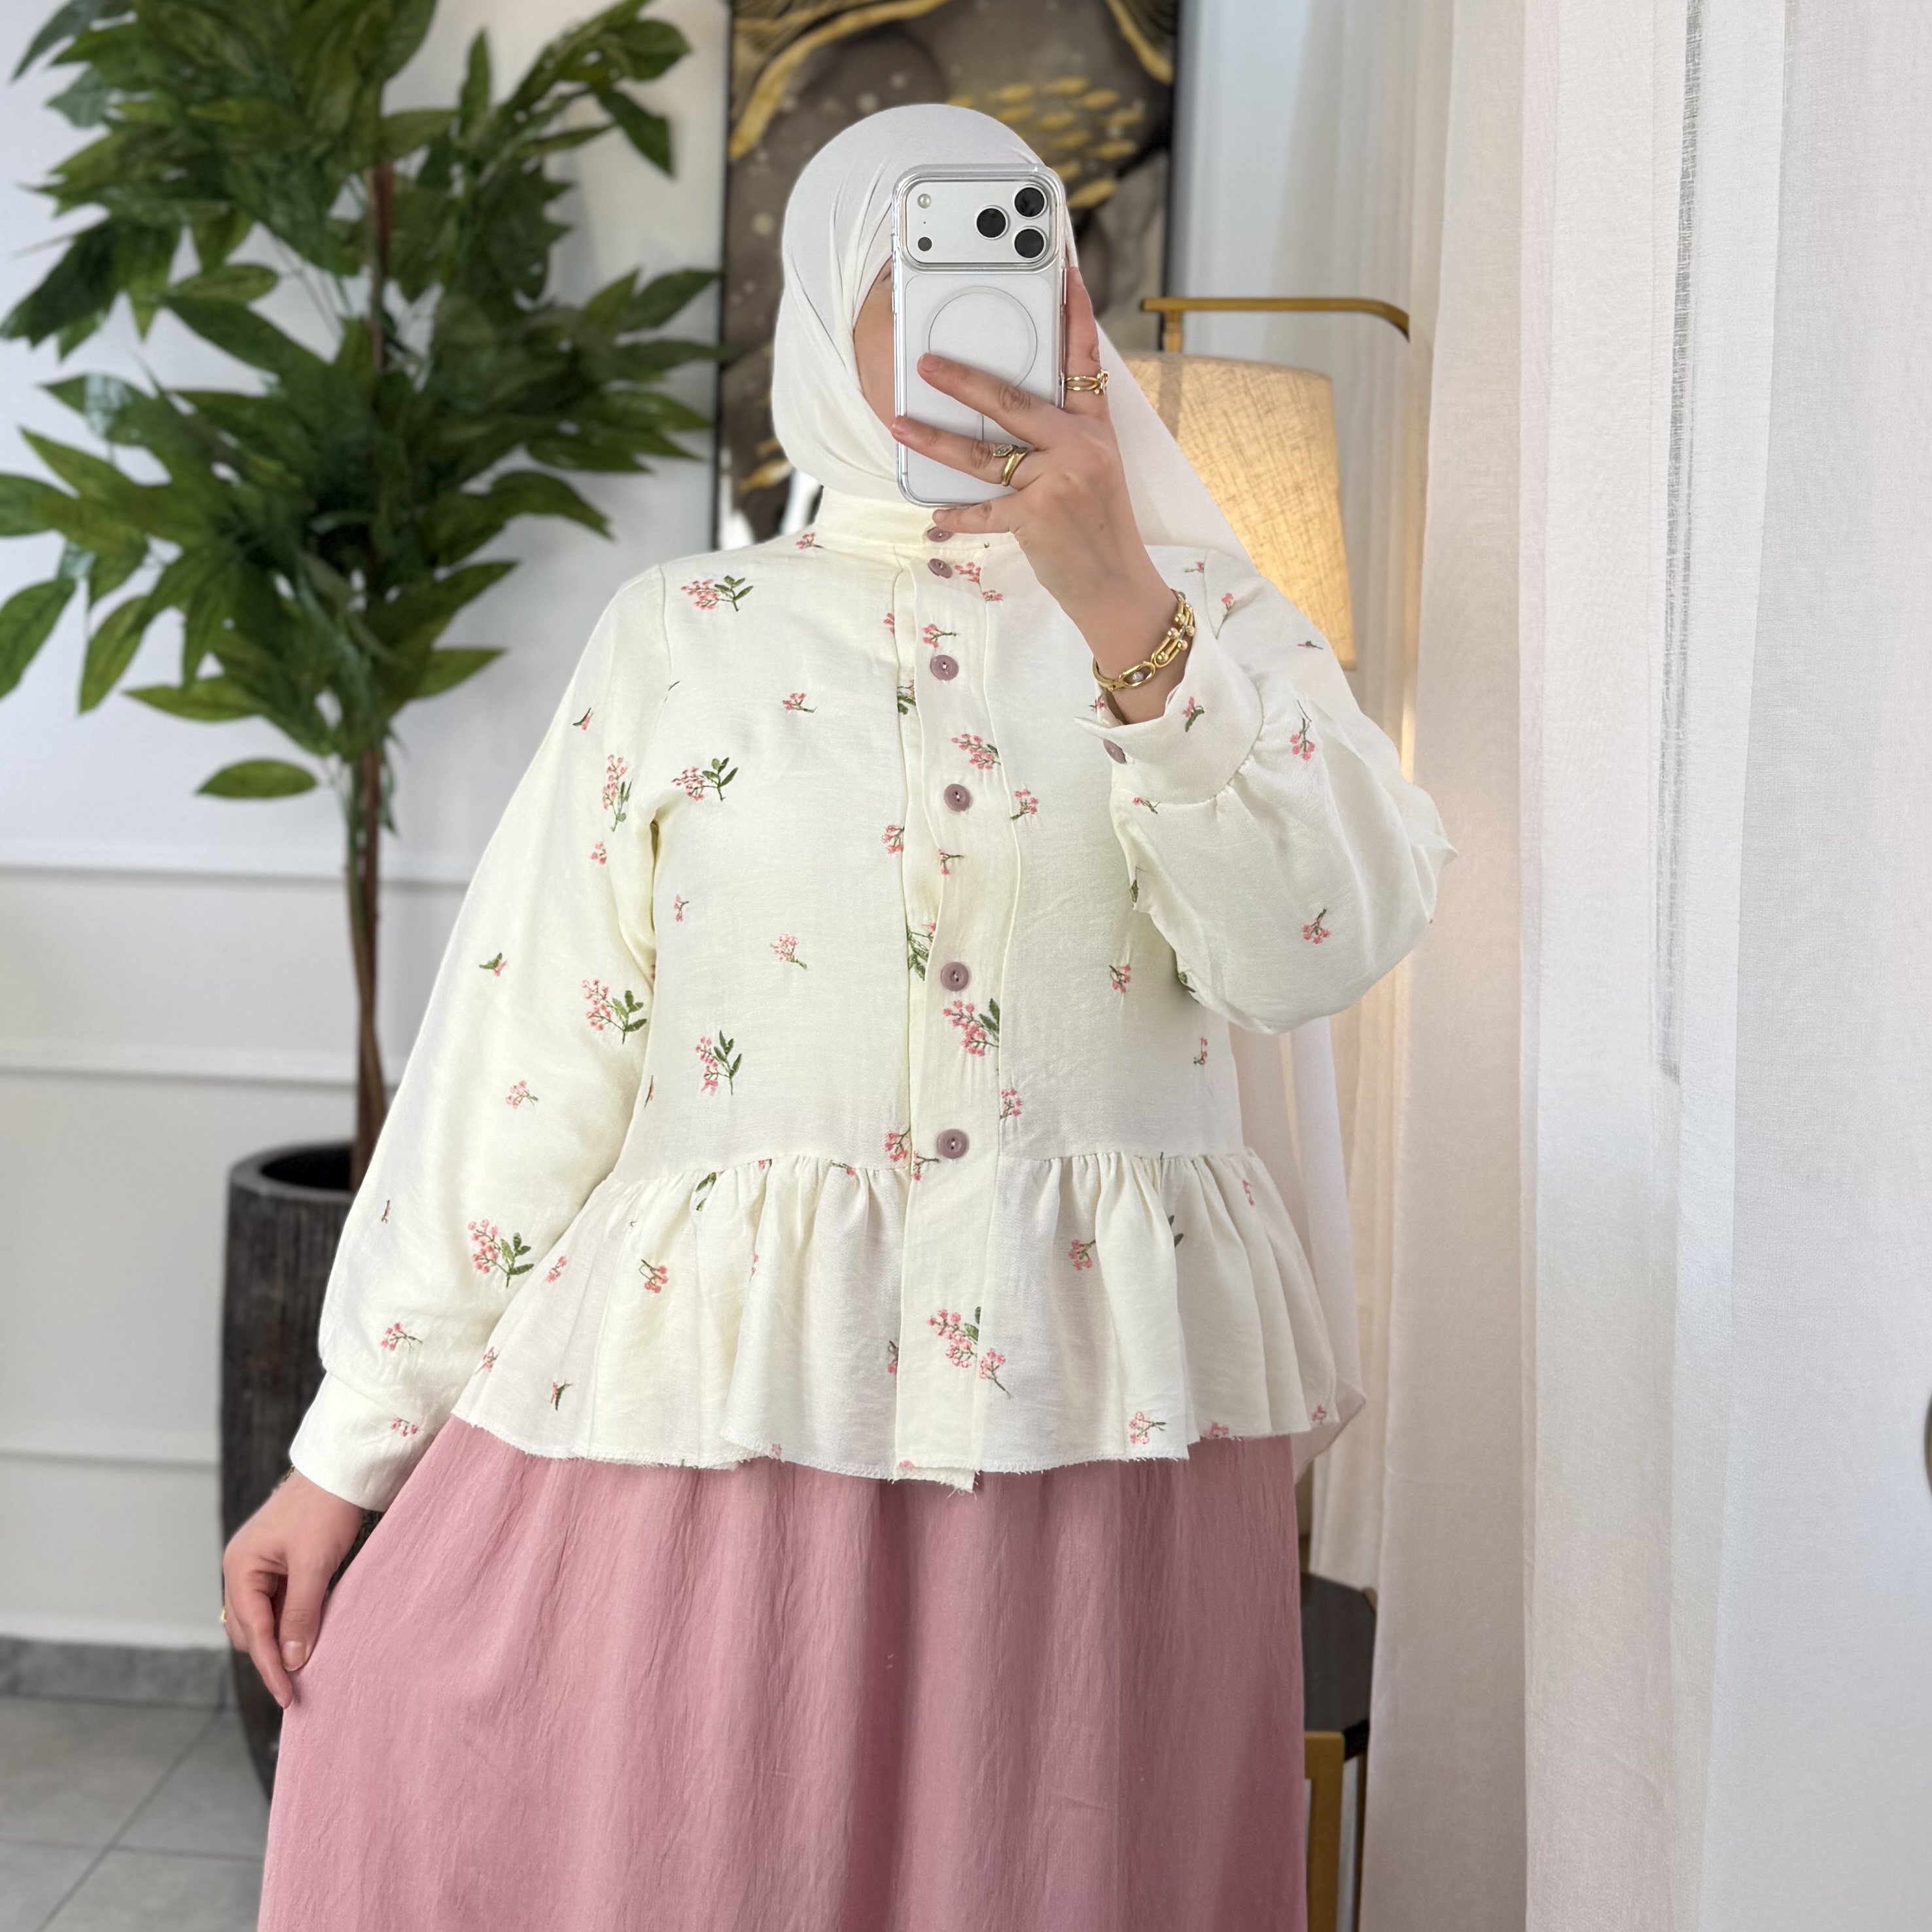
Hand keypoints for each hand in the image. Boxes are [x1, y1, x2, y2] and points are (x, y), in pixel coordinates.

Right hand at [221, 1469, 365, 1707]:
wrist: (341, 1470)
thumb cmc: (325, 1509)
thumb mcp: (315, 1564)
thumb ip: (302, 1614)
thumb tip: (294, 1661)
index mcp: (240, 1566)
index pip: (252, 1631)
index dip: (270, 1666)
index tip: (287, 1696)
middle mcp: (241, 1568)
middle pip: (249, 1630)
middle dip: (271, 1655)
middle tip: (299, 1684)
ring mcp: (258, 1565)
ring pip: (262, 1619)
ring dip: (281, 1639)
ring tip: (308, 1661)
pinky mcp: (278, 1563)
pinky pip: (277, 1604)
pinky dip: (291, 1620)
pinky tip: (311, 1632)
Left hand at [888, 262, 1184, 722]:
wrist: (1118, 585)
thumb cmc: (1099, 530)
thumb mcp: (1095, 473)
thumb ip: (1061, 440)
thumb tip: (1009, 420)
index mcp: (1095, 430)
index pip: (1085, 361)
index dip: (1076, 314)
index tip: (1065, 271)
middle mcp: (1080, 448)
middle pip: (1013, 401)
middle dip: (964, 381)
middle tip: (926, 363)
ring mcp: (1059, 481)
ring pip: (984, 454)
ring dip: (936, 440)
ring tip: (901, 425)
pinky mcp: (1038, 517)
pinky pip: (984, 509)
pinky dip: (957, 516)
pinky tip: (934, 515)